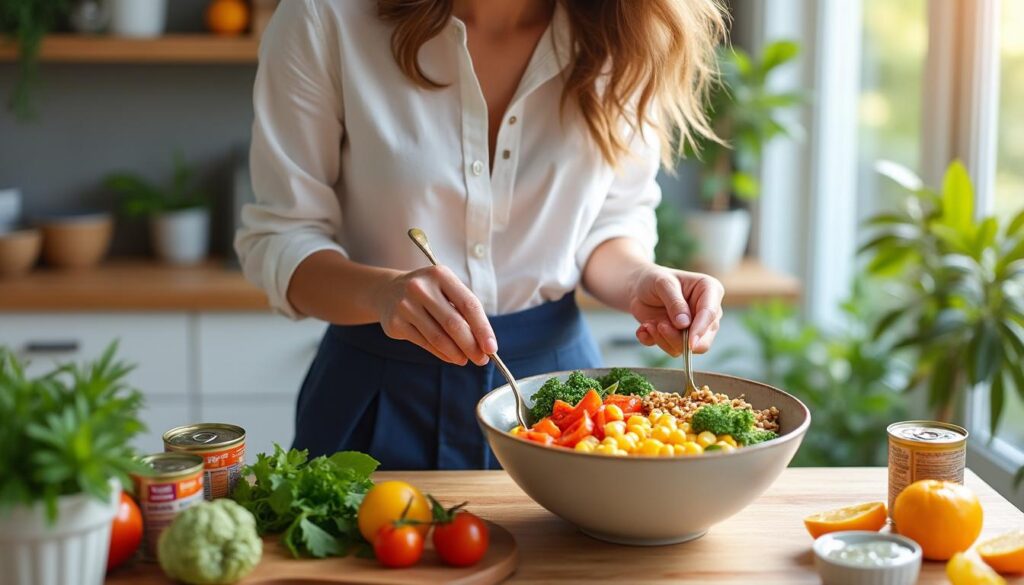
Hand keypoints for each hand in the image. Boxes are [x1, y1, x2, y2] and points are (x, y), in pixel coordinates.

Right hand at [376, 266, 497, 365]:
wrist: (388, 291)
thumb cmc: (428, 293)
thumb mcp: (446, 290)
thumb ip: (464, 312)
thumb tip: (483, 344)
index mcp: (440, 275)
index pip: (469, 304)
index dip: (483, 328)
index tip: (492, 348)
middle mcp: (420, 288)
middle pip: (454, 324)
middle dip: (471, 346)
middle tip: (482, 359)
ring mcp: (405, 305)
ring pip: (438, 337)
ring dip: (457, 353)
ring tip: (466, 360)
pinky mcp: (395, 323)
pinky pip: (425, 344)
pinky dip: (442, 354)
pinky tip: (451, 357)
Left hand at [629, 265, 724, 355]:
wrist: (639, 288)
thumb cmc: (655, 279)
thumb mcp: (663, 283)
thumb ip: (674, 302)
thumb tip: (684, 324)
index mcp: (710, 291)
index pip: (710, 314)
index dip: (700, 330)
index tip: (690, 343)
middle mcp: (707, 313)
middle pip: (703, 339)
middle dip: (679, 339)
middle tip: (660, 326)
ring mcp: (694, 328)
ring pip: (685, 347)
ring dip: (663, 339)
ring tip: (648, 324)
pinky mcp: (679, 338)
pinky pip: (670, 349)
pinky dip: (653, 341)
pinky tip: (644, 328)